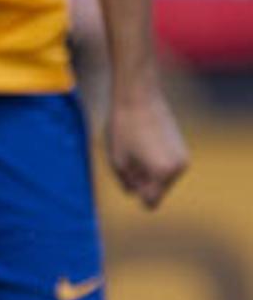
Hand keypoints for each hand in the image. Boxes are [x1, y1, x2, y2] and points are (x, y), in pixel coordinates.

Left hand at [107, 85, 188, 208]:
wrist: (139, 96)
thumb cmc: (123, 127)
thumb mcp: (116, 159)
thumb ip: (126, 181)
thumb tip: (135, 194)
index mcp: (162, 173)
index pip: (150, 202)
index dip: (135, 193)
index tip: (126, 176)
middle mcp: (178, 169)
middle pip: (157, 191)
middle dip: (142, 182)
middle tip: (127, 157)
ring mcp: (183, 158)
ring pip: (163, 179)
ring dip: (148, 172)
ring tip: (134, 148)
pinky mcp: (183, 148)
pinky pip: (167, 166)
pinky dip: (156, 162)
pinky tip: (143, 143)